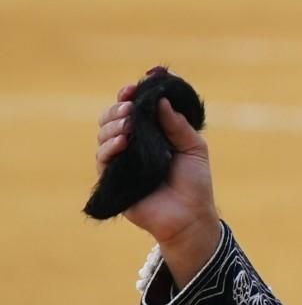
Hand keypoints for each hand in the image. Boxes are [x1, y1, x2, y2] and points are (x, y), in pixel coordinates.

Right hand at [95, 78, 221, 283]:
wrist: (191, 217)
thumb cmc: (195, 183)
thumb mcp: (194, 148)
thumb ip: (178, 125)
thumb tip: (161, 100)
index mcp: (152, 134)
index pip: (135, 109)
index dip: (131, 96)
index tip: (135, 87)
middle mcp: (134, 145)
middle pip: (114, 118)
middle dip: (119, 107)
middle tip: (130, 105)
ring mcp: (121, 161)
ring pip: (104, 134)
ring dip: (114, 123)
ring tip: (129, 122)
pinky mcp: (113, 179)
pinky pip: (103, 158)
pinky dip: (110, 146)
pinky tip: (123, 140)